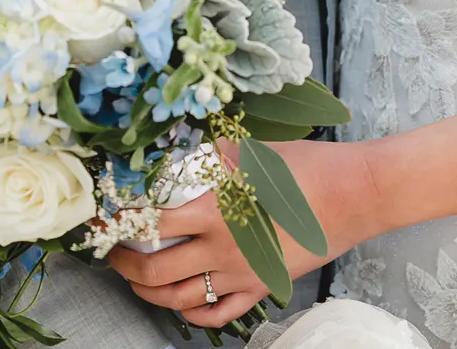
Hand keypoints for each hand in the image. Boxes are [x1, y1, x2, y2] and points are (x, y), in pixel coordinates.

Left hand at [105, 138, 373, 331]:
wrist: (353, 195)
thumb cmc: (306, 166)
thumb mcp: (254, 150)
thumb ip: (212, 149)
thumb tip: (178, 141)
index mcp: (216, 210)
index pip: (151, 223)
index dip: (120, 224)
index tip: (103, 219)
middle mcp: (222, 250)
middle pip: (155, 272)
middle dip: (124, 265)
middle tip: (112, 251)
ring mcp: (241, 275)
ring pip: (179, 300)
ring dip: (148, 292)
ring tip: (136, 277)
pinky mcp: (261, 288)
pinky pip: (217, 314)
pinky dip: (190, 313)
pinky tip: (181, 302)